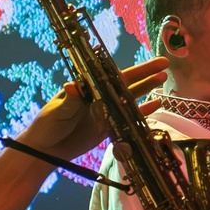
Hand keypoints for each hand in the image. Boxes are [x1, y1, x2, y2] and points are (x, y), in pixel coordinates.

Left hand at [23, 59, 168, 159]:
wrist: (45, 149)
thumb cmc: (47, 124)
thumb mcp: (58, 110)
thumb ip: (70, 99)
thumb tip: (73, 85)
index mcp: (88, 88)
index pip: (112, 75)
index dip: (129, 68)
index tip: (142, 60)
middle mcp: (99, 96)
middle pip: (126, 83)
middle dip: (145, 73)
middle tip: (165, 64)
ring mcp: (105, 111)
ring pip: (129, 98)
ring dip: (146, 89)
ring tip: (163, 80)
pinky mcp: (108, 128)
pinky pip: (128, 119)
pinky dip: (141, 112)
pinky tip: (156, 105)